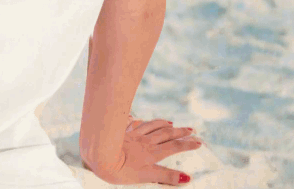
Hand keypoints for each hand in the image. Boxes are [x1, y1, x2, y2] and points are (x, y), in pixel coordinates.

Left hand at [83, 117, 202, 185]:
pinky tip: (140, 119)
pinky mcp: (121, 130)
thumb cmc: (121, 170)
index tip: (199, 142)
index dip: (187, 144)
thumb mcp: (146, 177)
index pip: (174, 147)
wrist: (98, 156)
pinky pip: (133, 122)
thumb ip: (166, 177)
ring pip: (151, 125)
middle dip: (179, 132)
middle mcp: (144, 141)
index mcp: (151, 152)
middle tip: (191, 129)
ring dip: (163, 124)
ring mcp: (132, 134)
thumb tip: (187, 178)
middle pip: (165, 133)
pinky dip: (140, 121)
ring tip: (171, 123)